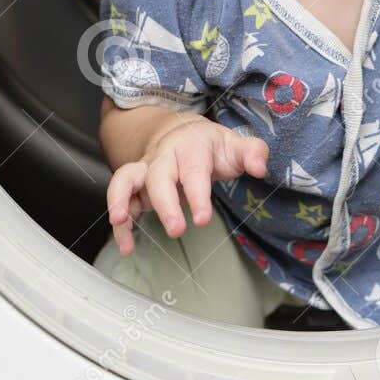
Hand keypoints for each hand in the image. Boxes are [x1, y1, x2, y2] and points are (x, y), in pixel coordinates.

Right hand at [105, 113, 268, 254]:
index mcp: (190, 147)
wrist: (180, 133)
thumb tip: (260, 166)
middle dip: (163, 203)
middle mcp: (163, 157)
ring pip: (125, 178)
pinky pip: (120, 200)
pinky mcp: (135, 187)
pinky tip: (126, 246)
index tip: (202, 219)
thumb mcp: (233, 145)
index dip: (197, 194)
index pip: (193, 170)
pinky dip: (119, 224)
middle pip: (158, 176)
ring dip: (120, 199)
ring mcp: (146, 171)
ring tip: (121, 221)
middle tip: (176, 230)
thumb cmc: (209, 146)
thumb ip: (252, 153)